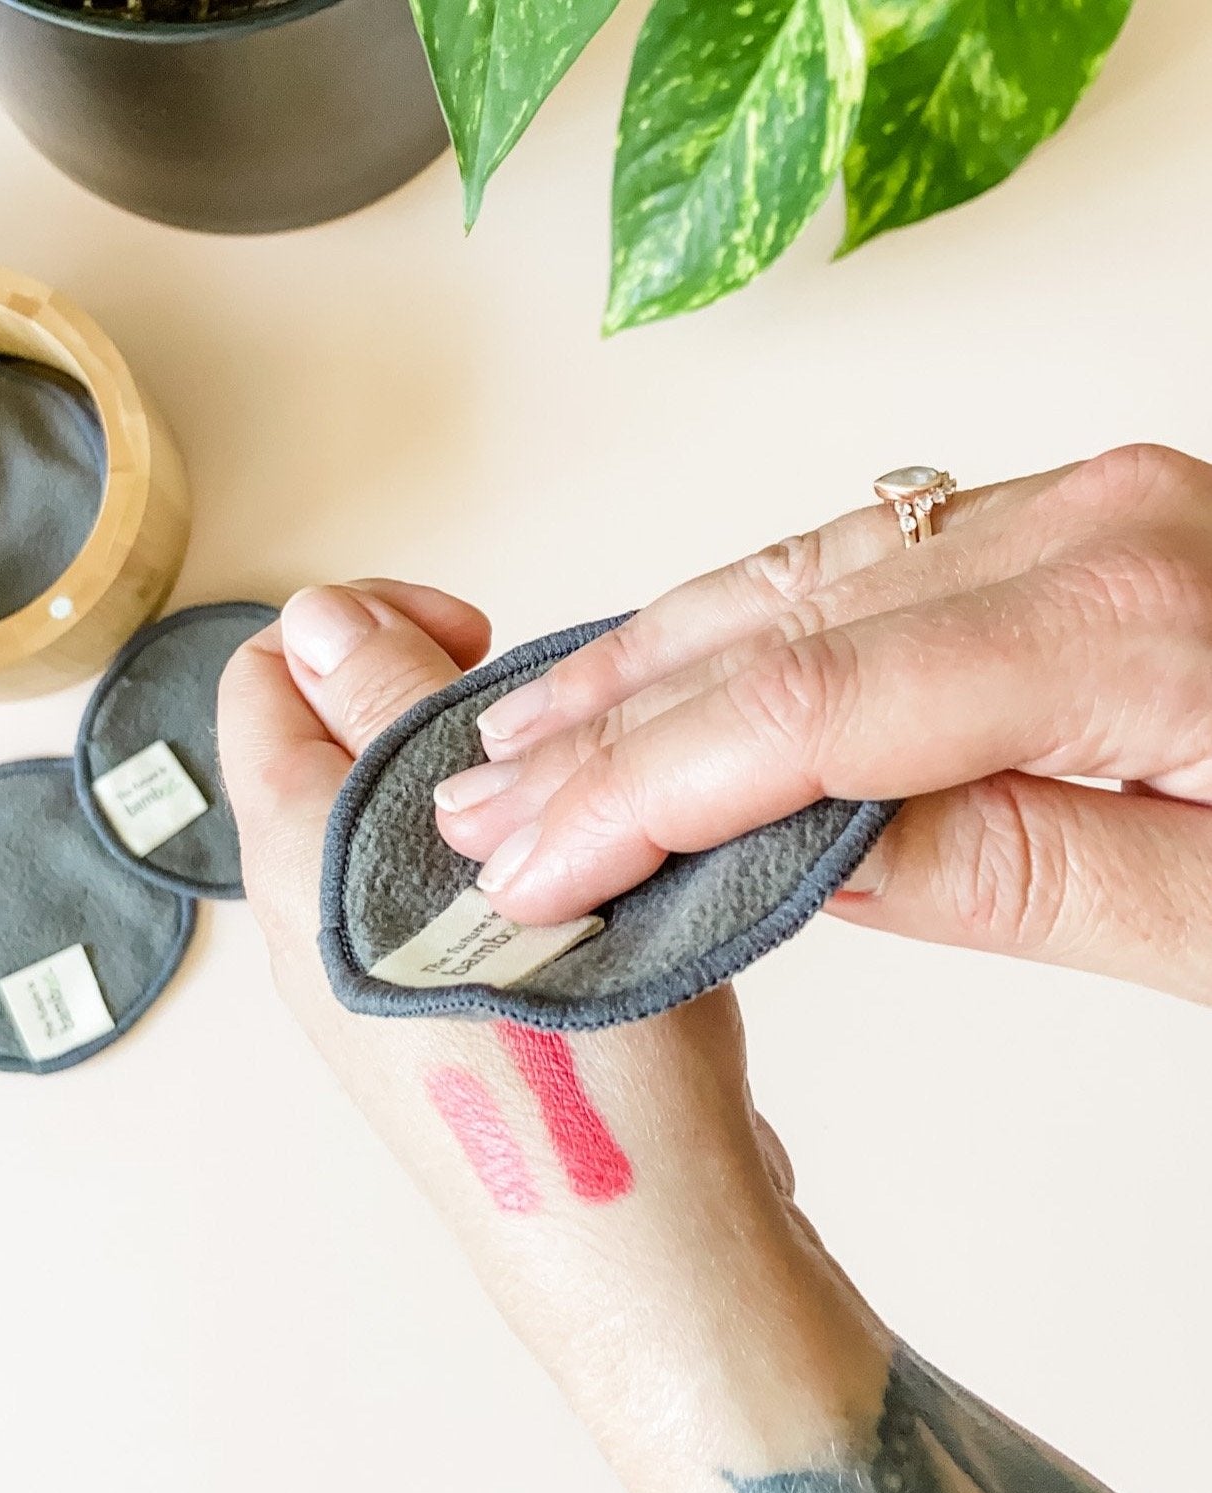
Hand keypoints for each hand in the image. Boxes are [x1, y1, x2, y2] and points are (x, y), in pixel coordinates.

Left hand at [217, 581, 890, 1492]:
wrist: (651, 1254)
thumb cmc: (583, 1061)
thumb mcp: (481, 852)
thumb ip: (391, 720)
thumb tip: (312, 613)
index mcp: (295, 861)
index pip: (263, 677)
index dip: (363, 624)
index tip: (471, 640)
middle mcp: (307, 920)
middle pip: (331, 740)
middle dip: (433, 699)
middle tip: (539, 741)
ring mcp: (366, 975)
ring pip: (395, 812)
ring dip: (479, 778)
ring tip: (576, 812)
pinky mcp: (428, 1013)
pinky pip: (436, 884)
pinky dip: (497, 848)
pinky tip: (586, 880)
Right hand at [434, 444, 1211, 1006]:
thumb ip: (1020, 871)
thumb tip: (808, 857)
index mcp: (1125, 618)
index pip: (806, 711)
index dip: (640, 793)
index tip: (534, 868)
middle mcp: (1077, 526)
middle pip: (768, 627)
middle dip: (601, 730)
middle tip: (479, 808)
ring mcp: (1058, 509)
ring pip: (786, 579)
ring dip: (637, 668)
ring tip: (522, 740)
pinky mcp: (1047, 528)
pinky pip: (841, 564)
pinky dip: (723, 627)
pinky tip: (650, 667)